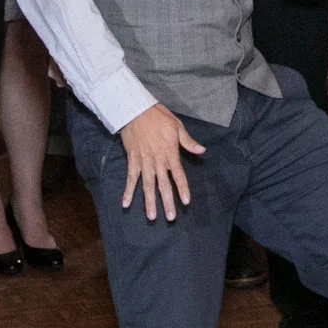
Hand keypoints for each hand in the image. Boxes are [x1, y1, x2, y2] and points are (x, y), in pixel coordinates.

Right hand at [118, 104, 203, 220]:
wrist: (134, 109)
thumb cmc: (158, 116)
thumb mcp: (177, 126)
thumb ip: (188, 142)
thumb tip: (202, 150)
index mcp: (170, 153)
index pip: (178, 174)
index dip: (182, 188)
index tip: (186, 202)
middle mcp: (157, 160)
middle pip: (163, 185)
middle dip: (167, 202)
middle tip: (170, 217)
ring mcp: (144, 162)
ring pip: (147, 185)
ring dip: (149, 201)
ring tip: (151, 217)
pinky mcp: (133, 160)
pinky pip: (130, 178)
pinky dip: (128, 191)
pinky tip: (125, 203)